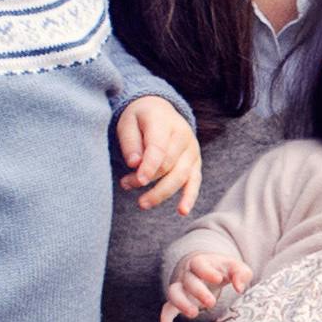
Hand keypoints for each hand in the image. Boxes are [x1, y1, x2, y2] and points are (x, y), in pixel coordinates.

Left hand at [117, 97, 200, 214]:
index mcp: (164, 121)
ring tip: (142, 203)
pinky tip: (182, 211)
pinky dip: (189, 197)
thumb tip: (134, 164)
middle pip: (168, 165)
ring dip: (161, 193)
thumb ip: (130, 142)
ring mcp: (192, 150)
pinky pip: (194, 182)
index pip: (158, 148)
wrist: (160, 110)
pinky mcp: (195, 163)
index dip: (149, 166)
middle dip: (147, 179)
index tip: (138, 181)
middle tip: (125, 185)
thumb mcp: (127, 122)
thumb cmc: (140, 119)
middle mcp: (183, 135)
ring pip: (180, 176)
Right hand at [160, 251, 253, 321]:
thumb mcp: (235, 267)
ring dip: (181, 303)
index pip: (199, 264)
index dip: (207, 271)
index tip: (219, 279)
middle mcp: (187, 274)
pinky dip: (165, 319)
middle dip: (198, 291)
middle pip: (188, 280)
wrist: (207, 271)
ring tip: (194, 314)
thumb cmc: (223, 270)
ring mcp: (180, 288)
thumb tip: (240, 288)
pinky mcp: (177, 301)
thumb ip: (241, 274)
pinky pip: (167, 309)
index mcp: (200, 262)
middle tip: (212, 303)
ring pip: (174, 293)